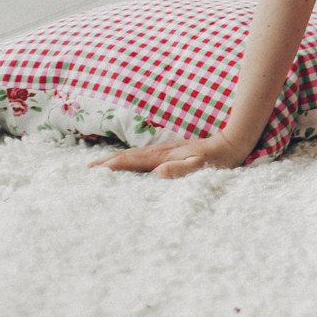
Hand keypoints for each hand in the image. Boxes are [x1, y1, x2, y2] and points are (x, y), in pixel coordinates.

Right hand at [90, 131, 251, 177]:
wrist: (231, 143)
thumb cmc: (216, 160)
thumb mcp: (200, 167)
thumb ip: (179, 170)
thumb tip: (156, 173)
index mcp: (164, 156)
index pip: (132, 161)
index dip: (113, 166)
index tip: (94, 172)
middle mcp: (160, 152)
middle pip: (128, 157)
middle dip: (107, 163)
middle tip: (86, 171)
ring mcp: (164, 150)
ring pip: (134, 155)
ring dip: (115, 160)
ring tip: (98, 166)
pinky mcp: (170, 152)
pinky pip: (142, 157)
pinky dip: (128, 159)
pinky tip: (125, 162)